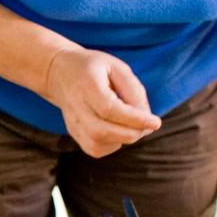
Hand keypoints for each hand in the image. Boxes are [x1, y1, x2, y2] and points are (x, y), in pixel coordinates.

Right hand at [42, 47, 161, 157]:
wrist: (60, 73)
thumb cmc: (94, 68)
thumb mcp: (117, 67)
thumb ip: (133, 91)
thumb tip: (146, 119)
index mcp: (86, 84)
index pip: (109, 109)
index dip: (134, 119)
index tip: (156, 122)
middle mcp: (75, 106)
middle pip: (101, 131)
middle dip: (131, 133)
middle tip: (148, 126)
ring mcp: (71, 122)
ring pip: (97, 144)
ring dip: (123, 139)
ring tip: (133, 125)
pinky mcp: (73, 133)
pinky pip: (95, 149)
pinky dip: (113, 145)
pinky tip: (117, 130)